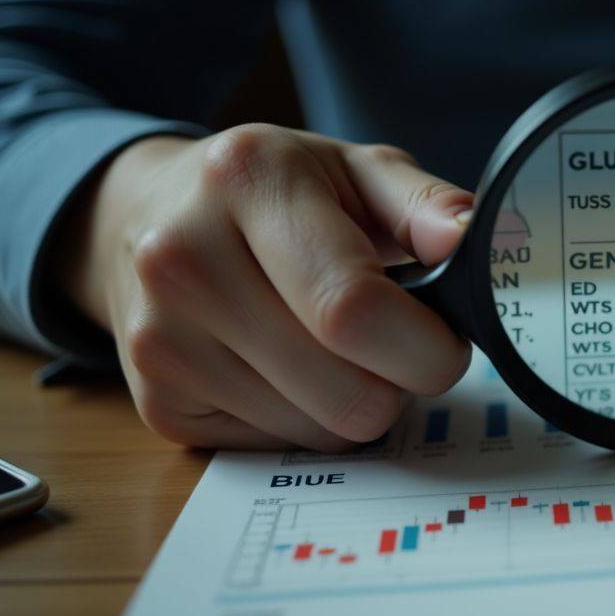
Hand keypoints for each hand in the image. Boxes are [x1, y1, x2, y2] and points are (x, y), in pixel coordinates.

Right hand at [58, 124, 474, 449]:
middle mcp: (184, 258)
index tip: (445, 341)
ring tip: (333, 345)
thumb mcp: (354, 169)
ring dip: (355, 401)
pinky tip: (287, 364)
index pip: (354, 308)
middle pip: (347, 391)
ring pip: (322, 430)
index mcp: (247, 179)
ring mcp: (159, 338)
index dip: (425, 347)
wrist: (146, 214)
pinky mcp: (157, 404)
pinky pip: (281, 446)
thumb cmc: (275, 193)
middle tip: (394, 343)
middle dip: (400, 382)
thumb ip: (425, 204)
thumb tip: (468, 241)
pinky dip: (307, 418)